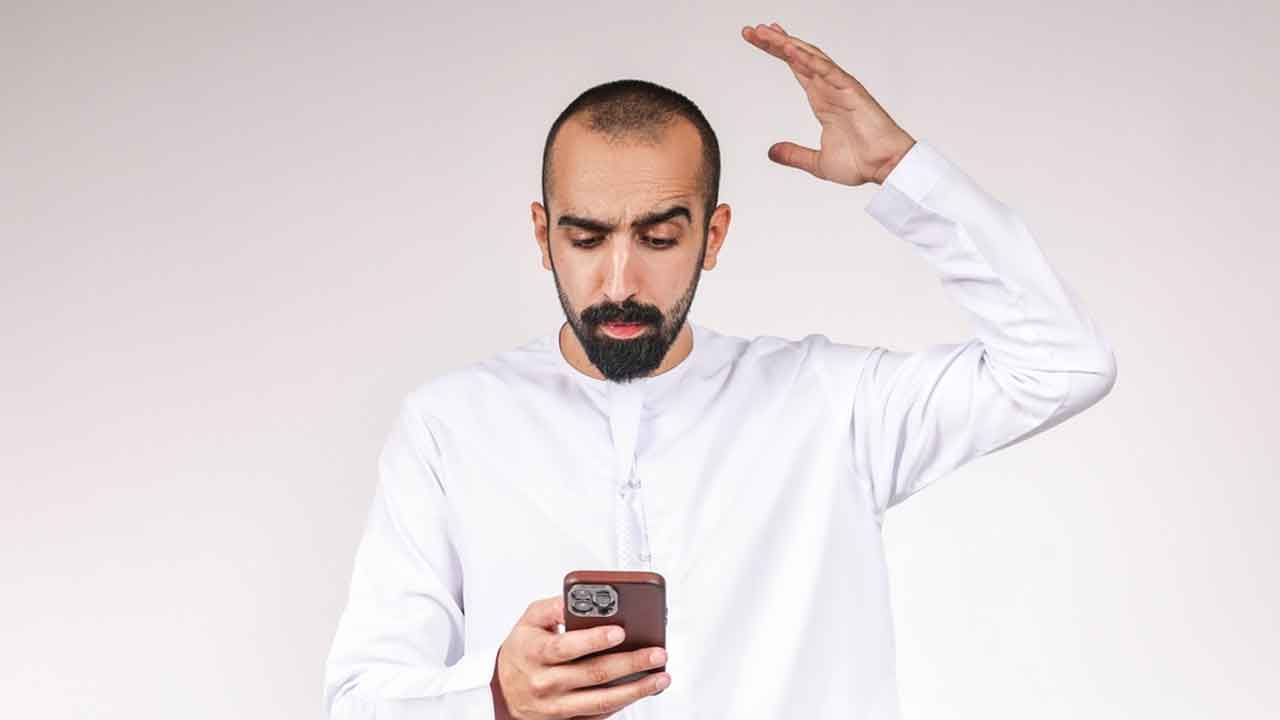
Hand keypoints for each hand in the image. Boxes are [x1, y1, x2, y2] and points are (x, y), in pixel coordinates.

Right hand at [491, 595, 670, 719]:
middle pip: (593, 674)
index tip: (619, 631)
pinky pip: (599, 715)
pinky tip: (642, 691)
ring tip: (660, 676)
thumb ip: (555, 607)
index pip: (567, 647)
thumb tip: (582, 598)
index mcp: (535, 652)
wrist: (501, 690)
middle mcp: (545, 682)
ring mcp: (556, 705)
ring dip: (636, 689)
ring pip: (601, 700)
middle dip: (630, 663)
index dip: (594, 639)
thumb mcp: (529, 620)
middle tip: (656, 653)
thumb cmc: (521, 651)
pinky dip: (623, 703)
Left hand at [742, 21, 915, 185]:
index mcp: (821, 99)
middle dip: (775, 42)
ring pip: (809, 57)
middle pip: (798, 57)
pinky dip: (809, 59)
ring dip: (787, 44)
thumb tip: (772, 152)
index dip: (777, 52)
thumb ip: (794, 155)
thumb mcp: (817, 162)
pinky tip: (791, 48)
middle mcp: (829, 88)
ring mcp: (840, 87)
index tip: (758, 40)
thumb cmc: (862, 162)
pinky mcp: (851, 90)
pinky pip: (827, 70)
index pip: (795, 68)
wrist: (885, 167)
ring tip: (765, 32)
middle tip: (753, 30)